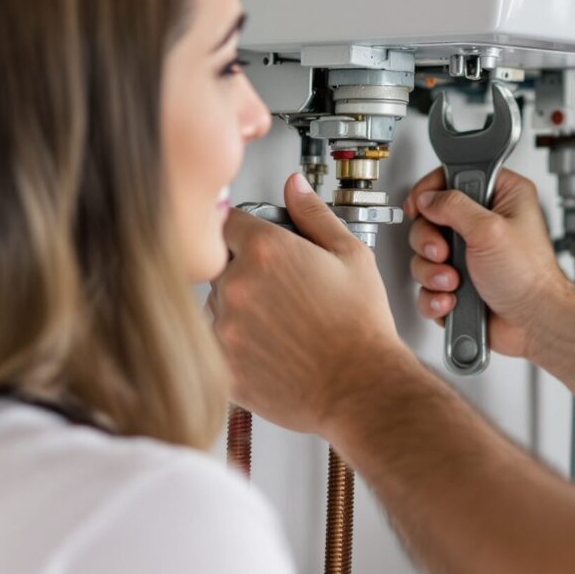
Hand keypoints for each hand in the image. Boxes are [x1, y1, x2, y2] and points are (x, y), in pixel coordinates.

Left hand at [210, 172, 413, 435]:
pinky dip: (234, 346)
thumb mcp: (351, 255)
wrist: (361, 387)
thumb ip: (313, 214)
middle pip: (219, 265)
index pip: (228, 222)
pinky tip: (269, 348)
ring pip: (214, 306)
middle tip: (281, 292)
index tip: (255, 243)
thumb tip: (294, 187)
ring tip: (278, 324)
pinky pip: (214, 344)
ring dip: (236, 310)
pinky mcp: (222, 364)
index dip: (244, 231)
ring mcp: (225, 327)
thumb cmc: (361, 326)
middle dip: (243, 273)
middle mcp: (238, 285)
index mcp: (266, 250)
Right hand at [405, 167, 566, 359]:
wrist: (534, 322)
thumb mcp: (490, 231)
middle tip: (443, 252)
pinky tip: (452, 299)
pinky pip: (428, 285)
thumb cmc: (530, 277)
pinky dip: (434, 295)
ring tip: (453, 281)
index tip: (421, 205)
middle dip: (429, 240)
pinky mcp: (458, 282)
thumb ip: (454, 207)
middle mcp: (483, 223)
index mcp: (501, 197)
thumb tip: (429, 198)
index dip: (432, 190)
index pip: (455, 177)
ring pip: (425, 255)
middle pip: (431, 219)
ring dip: (432, 272)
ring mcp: (468, 255)